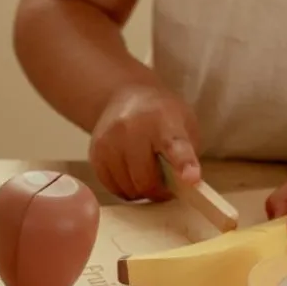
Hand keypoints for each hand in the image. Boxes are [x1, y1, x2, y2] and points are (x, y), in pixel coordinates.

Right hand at [89, 83, 200, 200]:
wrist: (125, 95)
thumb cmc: (161, 114)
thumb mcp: (185, 123)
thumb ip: (189, 153)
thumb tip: (186, 185)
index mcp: (164, 122)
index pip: (175, 145)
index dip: (184, 164)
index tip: (191, 178)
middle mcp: (133, 129)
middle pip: (145, 179)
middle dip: (159, 191)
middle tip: (165, 186)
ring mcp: (110, 141)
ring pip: (127, 188)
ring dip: (141, 191)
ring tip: (147, 176)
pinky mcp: (95, 153)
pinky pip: (112, 187)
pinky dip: (124, 188)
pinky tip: (130, 174)